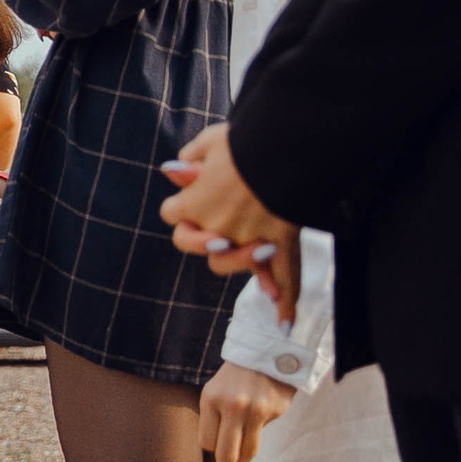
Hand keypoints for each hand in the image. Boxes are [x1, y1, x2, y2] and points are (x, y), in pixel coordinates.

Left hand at [160, 126, 301, 321]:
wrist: (289, 146)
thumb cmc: (247, 140)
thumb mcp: (211, 140)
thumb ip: (191, 158)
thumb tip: (173, 172)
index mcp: (194, 204)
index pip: (172, 212)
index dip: (183, 203)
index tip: (196, 190)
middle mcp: (216, 228)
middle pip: (190, 245)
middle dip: (198, 237)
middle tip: (215, 224)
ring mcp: (248, 241)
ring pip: (226, 265)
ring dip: (234, 260)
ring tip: (254, 249)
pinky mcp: (281, 245)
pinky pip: (283, 279)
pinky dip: (285, 301)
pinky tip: (284, 321)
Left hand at [199, 361, 294, 461]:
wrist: (266, 353)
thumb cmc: (236, 376)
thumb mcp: (216, 391)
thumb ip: (215, 417)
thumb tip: (217, 450)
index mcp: (211, 400)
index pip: (206, 441)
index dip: (211, 449)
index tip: (215, 452)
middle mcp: (231, 406)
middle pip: (225, 452)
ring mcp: (254, 410)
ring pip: (247, 450)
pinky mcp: (273, 412)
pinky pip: (262, 432)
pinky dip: (259, 432)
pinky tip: (259, 422)